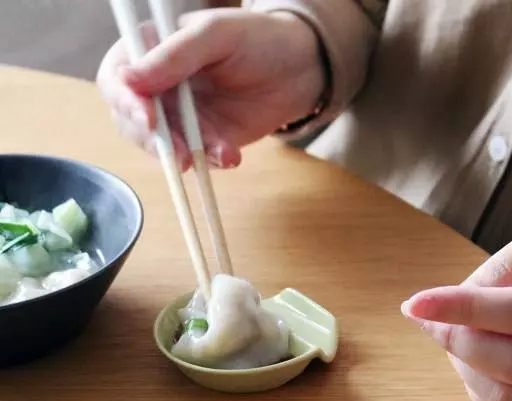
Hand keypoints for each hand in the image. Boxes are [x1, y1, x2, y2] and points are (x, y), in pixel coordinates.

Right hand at [96, 8, 325, 168]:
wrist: (301, 70)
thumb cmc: (259, 39)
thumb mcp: (217, 35)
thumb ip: (175, 55)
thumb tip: (128, 80)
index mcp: (152, 51)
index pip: (117, 78)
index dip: (125, 101)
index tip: (148, 118)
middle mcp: (159, 86)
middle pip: (131, 120)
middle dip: (155, 140)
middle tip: (181, 152)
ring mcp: (181, 116)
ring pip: (162, 146)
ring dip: (186, 154)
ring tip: (222, 150)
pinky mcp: (204, 138)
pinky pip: (196, 157)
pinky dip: (211, 160)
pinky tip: (231, 155)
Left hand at [401, 221, 511, 400]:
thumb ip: (508, 266)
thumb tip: (458, 300)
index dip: (464, 309)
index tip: (415, 304)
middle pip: (511, 363)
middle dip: (454, 339)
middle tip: (426, 315)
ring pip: (509, 398)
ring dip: (463, 367)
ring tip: (452, 333)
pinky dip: (478, 390)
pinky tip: (473, 359)